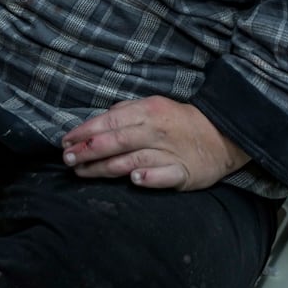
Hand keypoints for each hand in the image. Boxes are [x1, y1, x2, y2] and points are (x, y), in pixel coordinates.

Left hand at [60, 96, 249, 190]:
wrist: (222, 135)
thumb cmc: (178, 121)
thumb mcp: (152, 106)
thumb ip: (125, 113)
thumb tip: (96, 123)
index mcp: (148, 111)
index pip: (110, 121)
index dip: (85, 132)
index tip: (65, 142)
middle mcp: (157, 131)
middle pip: (117, 141)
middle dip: (88, 151)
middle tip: (67, 160)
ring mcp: (171, 153)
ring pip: (133, 160)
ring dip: (105, 167)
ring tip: (83, 172)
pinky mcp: (185, 173)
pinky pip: (166, 176)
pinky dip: (150, 177)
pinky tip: (134, 181)